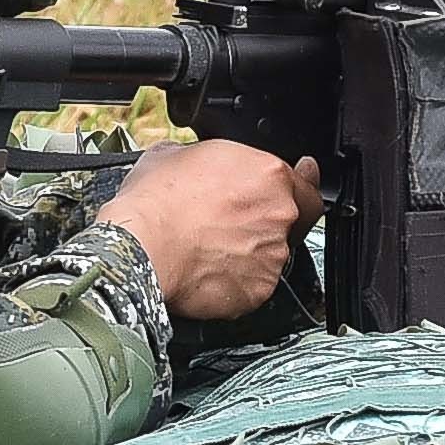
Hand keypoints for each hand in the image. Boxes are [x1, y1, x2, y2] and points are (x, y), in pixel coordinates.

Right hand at [107, 140, 320, 320]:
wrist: (140, 248)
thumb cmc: (154, 202)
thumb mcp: (176, 154)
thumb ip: (208, 158)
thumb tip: (200, 163)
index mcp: (268, 174)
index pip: (304, 183)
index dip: (297, 187)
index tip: (297, 187)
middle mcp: (279, 214)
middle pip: (290, 221)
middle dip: (264, 223)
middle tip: (226, 224)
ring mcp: (272, 256)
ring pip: (271, 255)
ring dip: (249, 253)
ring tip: (207, 249)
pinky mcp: (257, 291)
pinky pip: (253, 286)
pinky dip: (235, 281)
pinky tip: (206, 270)